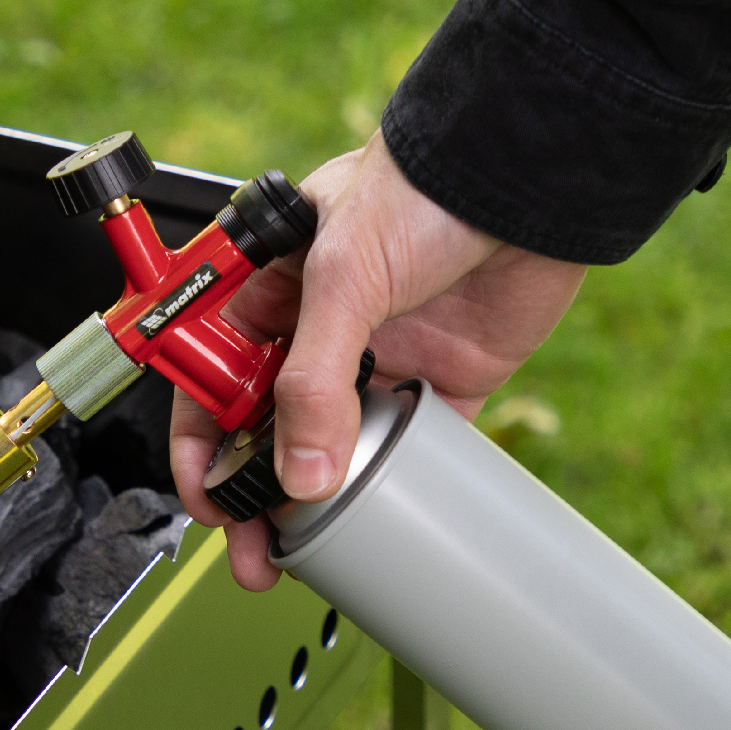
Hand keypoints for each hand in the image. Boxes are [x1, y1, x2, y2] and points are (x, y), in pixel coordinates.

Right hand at [171, 129, 587, 589]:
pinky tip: (384, 518)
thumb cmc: (421, 185)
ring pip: (333, 448)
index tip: (210, 498)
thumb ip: (314, 379)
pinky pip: (411, 447)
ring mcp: (381, 356)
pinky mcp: (443, 379)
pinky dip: (397, 486)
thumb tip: (299, 473)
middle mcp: (319, 328)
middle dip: (253, 495)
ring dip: (317, 503)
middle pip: (267, 428)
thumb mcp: (343, 276)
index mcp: (271, 291)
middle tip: (250, 551)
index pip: (214, 379)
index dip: (203, 442)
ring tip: (308, 554)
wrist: (526, 175)